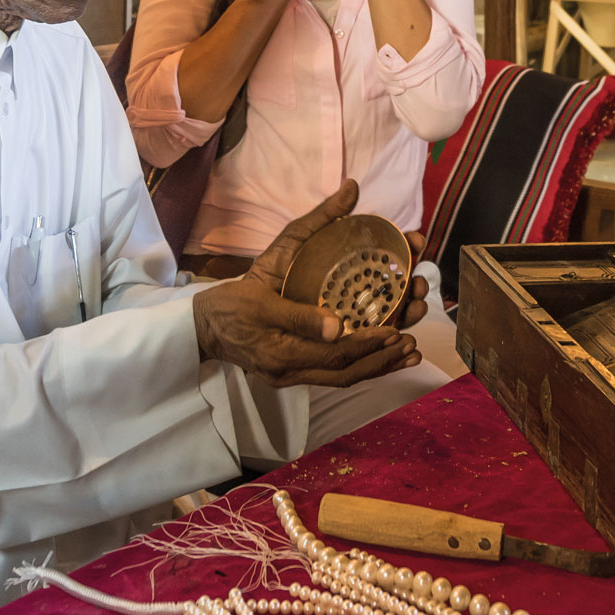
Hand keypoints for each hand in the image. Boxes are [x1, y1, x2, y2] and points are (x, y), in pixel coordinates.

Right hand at [191, 181, 419, 387]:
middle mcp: (289, 369)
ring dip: (379, 366)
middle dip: (382, 356)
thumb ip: (307, 255)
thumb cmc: (233, 299)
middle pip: (344, 370)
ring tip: (410, 352)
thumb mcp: (266, 271)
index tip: (394, 331)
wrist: (203, 327)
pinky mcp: (295, 373)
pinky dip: (363, 368)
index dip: (366, 344)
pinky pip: (334, 375)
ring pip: (343, 376)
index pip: (332, 353)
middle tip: (410, 341)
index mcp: (280, 347)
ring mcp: (292, 375)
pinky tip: (386, 358)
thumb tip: (344, 238)